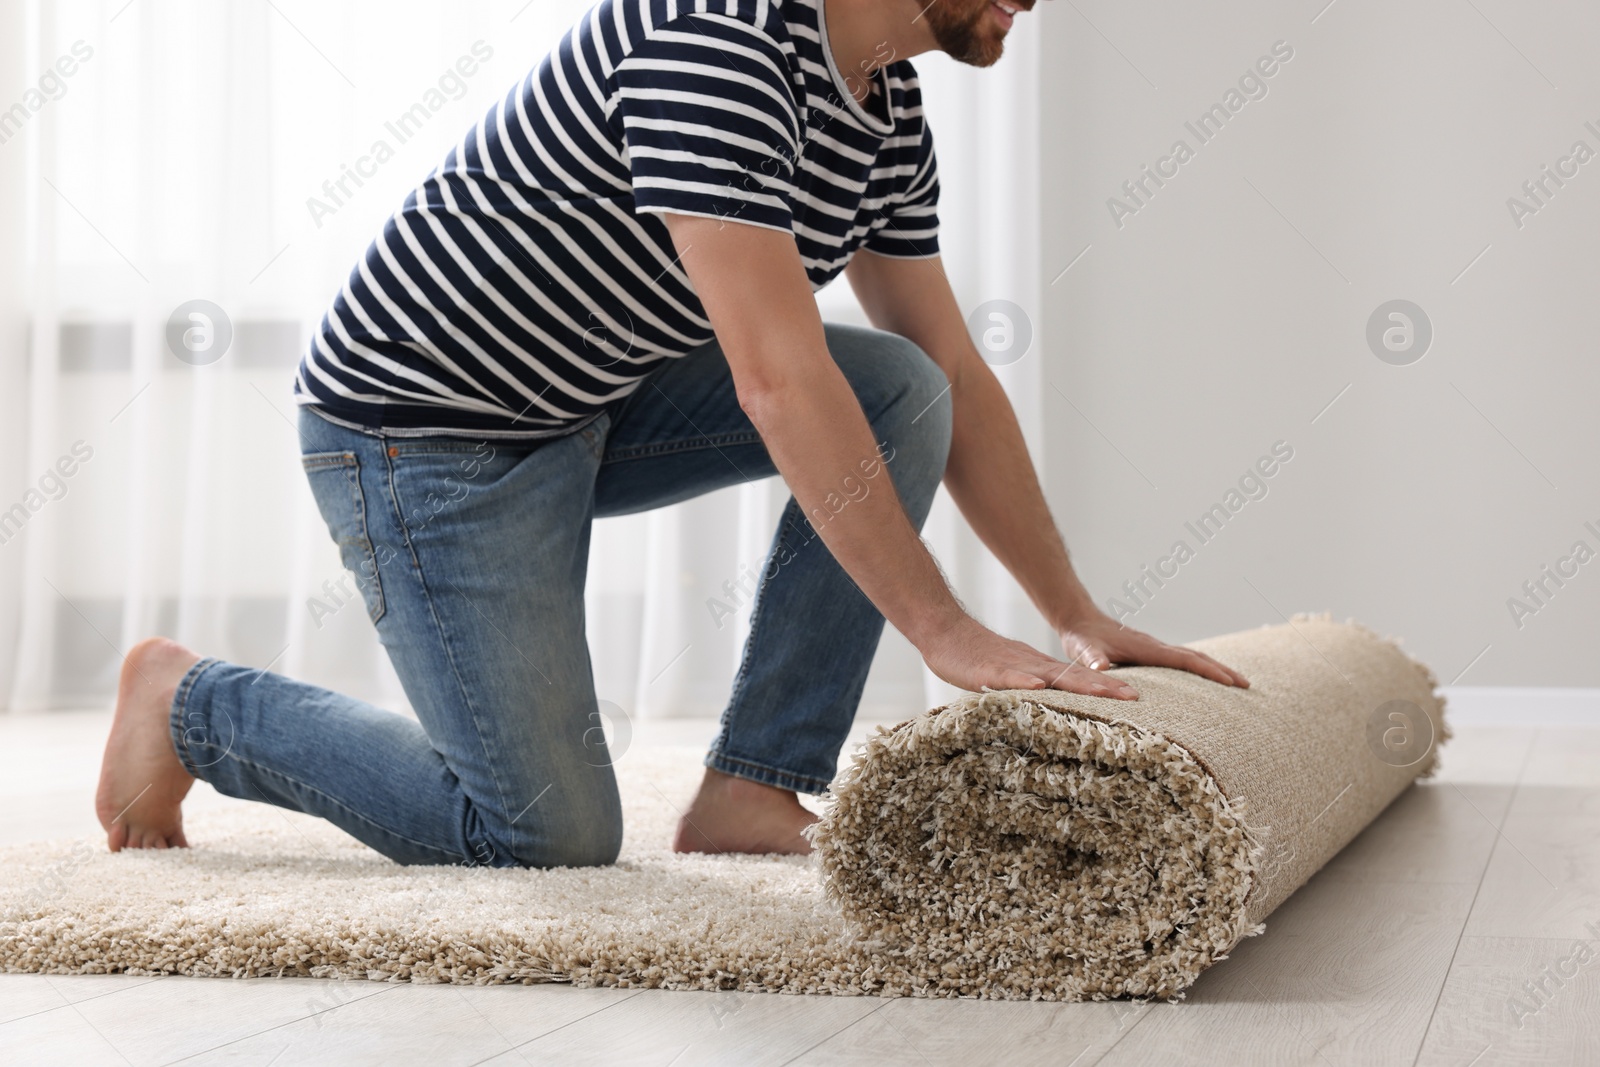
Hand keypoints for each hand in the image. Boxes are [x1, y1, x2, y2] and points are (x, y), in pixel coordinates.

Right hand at [917, 613, 1139, 699]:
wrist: (944, 631)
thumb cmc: (975, 656)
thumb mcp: (1011, 674)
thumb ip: (1031, 686)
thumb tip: (1052, 704)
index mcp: (1039, 668)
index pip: (1078, 679)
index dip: (1106, 686)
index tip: (1135, 697)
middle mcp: (1032, 666)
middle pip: (1074, 677)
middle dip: (1105, 687)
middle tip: (1135, 697)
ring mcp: (1012, 667)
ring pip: (1050, 677)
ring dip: (1079, 685)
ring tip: (1106, 692)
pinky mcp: (987, 670)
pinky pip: (1008, 678)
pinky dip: (1024, 682)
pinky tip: (1039, 687)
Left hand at [1056, 610, 1249, 697]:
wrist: (1079, 619)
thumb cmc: (1081, 637)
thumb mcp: (1083, 649)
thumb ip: (1092, 657)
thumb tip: (1103, 666)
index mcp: (1148, 648)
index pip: (1185, 660)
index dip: (1209, 671)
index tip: (1232, 683)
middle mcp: (1156, 647)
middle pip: (1197, 658)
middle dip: (1223, 671)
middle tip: (1248, 686)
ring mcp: (1155, 649)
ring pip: (1192, 658)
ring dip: (1215, 669)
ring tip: (1236, 684)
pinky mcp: (1150, 652)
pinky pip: (1181, 661)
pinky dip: (1198, 669)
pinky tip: (1203, 679)